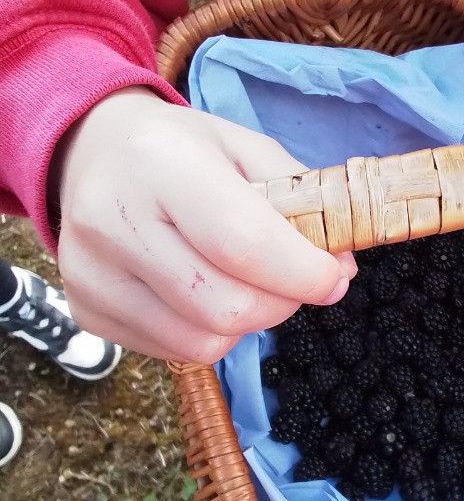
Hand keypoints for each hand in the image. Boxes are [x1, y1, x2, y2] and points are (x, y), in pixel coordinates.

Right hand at [53, 87, 356, 361]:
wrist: (91, 152)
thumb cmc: (179, 150)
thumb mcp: (244, 148)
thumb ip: (300, 199)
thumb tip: (340, 267)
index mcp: (159, 164)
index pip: (243, 243)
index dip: (303, 273)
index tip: (333, 278)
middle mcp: (113, 220)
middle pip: (226, 307)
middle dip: (281, 303)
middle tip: (292, 281)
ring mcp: (91, 272)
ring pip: (202, 343)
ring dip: (246, 323)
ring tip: (244, 283)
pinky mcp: (85, 308)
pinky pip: (173, 352)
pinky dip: (207, 333)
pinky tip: (201, 292)